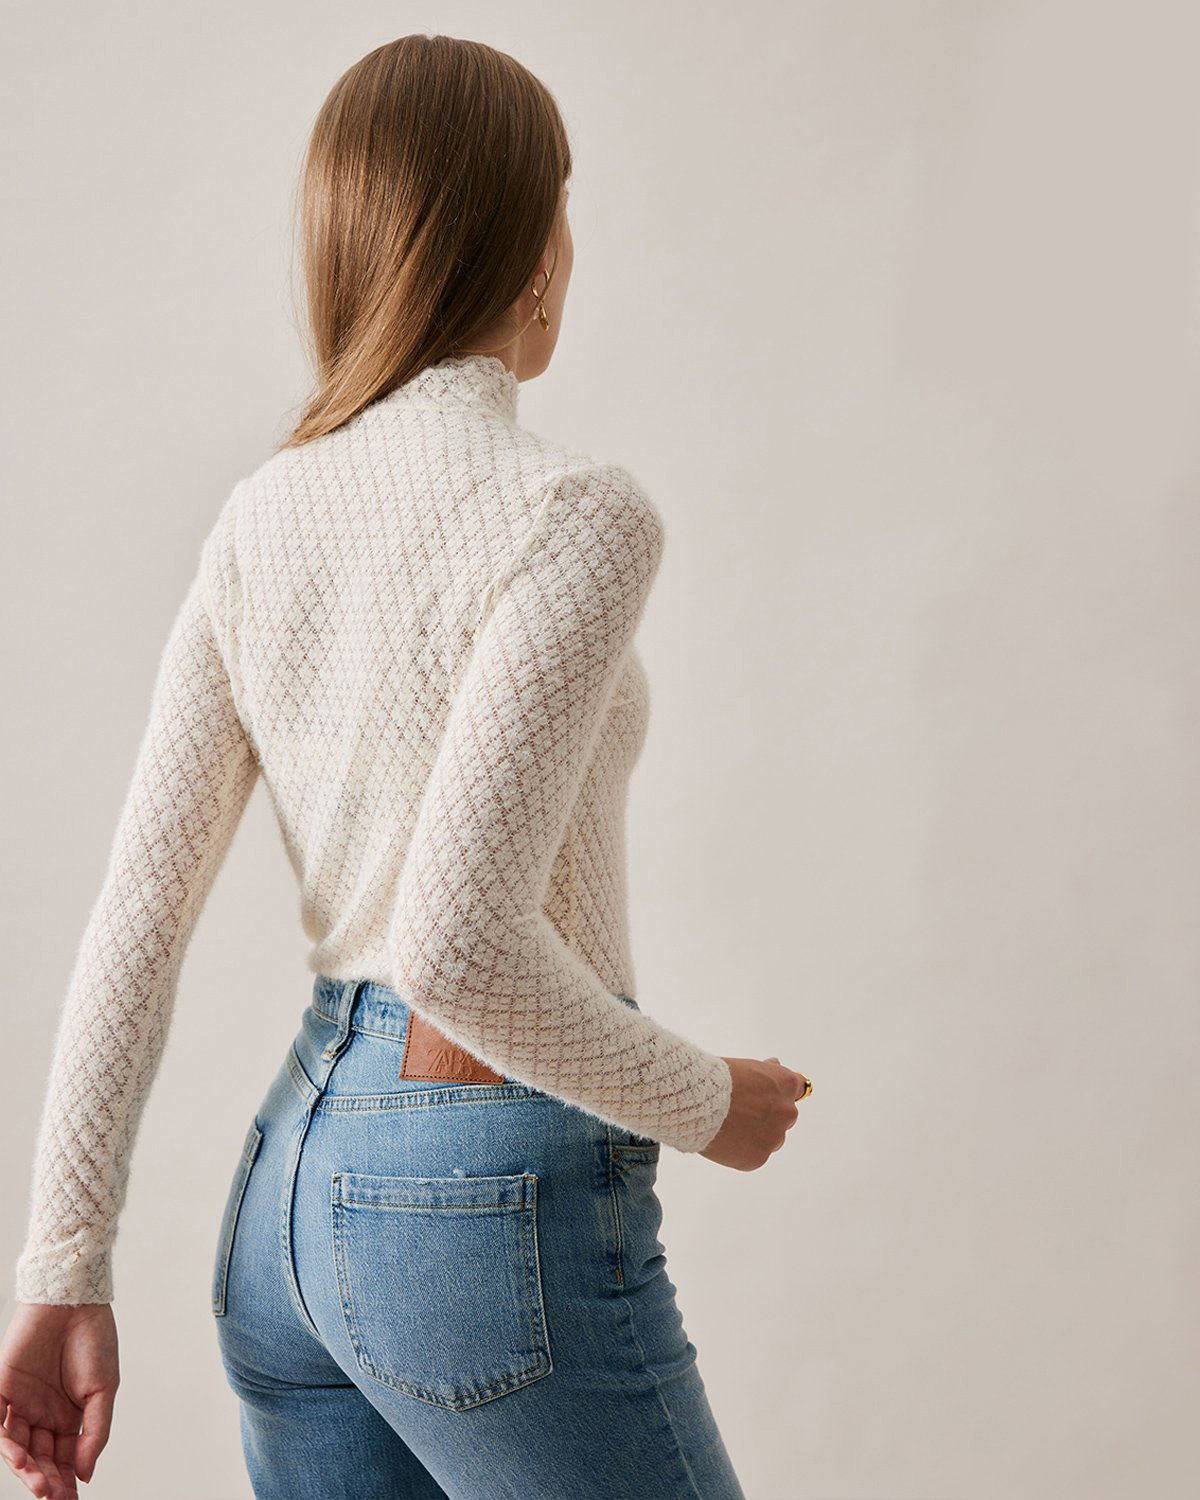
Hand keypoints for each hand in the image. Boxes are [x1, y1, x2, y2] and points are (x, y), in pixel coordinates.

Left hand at [0, 1302, 117, 1497]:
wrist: (75, 1300)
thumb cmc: (94, 1338)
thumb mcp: (104, 1390)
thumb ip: (95, 1432)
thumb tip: (85, 1474)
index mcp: (68, 1415)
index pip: (64, 1457)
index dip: (66, 1481)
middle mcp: (42, 1413)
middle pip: (39, 1457)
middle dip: (46, 1480)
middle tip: (53, 1498)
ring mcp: (21, 1402)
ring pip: (17, 1446)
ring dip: (26, 1468)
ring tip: (38, 1485)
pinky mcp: (2, 1387)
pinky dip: (6, 1442)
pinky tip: (19, 1459)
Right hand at [700, 1055, 809, 1169]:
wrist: (697, 1103)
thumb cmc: (717, 1078)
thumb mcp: (746, 1066)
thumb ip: (766, 1071)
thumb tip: (775, 1065)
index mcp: (786, 1084)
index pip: (798, 1088)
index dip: (782, 1092)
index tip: (771, 1094)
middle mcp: (787, 1112)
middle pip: (785, 1116)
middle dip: (769, 1114)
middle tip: (742, 1111)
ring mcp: (774, 1138)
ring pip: (771, 1139)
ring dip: (758, 1134)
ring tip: (729, 1126)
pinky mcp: (758, 1158)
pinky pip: (754, 1155)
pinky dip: (742, 1150)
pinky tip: (724, 1140)